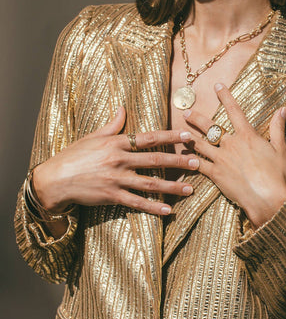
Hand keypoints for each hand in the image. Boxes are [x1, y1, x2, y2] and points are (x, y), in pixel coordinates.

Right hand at [32, 107, 199, 216]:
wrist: (54, 179)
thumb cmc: (73, 156)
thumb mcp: (92, 136)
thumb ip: (112, 124)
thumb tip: (123, 108)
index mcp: (117, 142)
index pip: (149, 137)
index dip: (170, 136)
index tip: (188, 135)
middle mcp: (119, 159)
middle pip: (155, 159)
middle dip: (178, 161)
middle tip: (197, 162)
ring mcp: (116, 179)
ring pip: (150, 183)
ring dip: (172, 186)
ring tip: (190, 189)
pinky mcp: (111, 196)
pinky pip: (136, 202)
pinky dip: (153, 207)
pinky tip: (167, 210)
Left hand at [183, 83, 285, 229]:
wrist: (268, 199)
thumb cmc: (277, 175)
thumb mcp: (280, 149)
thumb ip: (278, 128)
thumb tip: (283, 109)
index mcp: (247, 136)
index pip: (234, 110)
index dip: (225, 96)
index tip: (218, 85)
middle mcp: (231, 144)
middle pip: (210, 126)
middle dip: (196, 118)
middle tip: (186, 112)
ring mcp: (221, 159)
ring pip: (200, 144)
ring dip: (189, 137)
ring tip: (179, 133)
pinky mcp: (216, 175)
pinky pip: (199, 165)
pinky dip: (191, 161)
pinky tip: (183, 157)